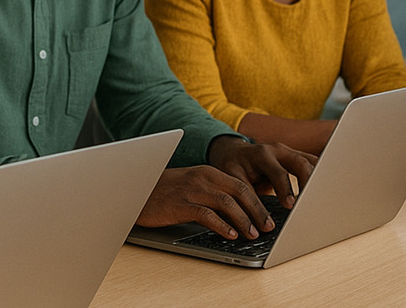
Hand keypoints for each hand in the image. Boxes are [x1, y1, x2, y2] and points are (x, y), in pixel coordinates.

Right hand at [136, 165, 274, 240]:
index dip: (258, 200)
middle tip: (269, 226)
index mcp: (208, 172)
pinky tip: (230, 234)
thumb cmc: (165, 191)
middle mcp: (203, 177)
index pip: (241, 184)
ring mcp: (192, 189)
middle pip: (240, 191)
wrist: (135, 189)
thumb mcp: (192, 186)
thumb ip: (213, 193)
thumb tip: (238, 212)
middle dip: (258, 210)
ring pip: (227, 202)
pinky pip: (206, 214)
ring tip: (253, 233)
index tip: (270, 216)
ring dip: (244, 219)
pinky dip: (222, 225)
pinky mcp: (180, 203)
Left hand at [207, 136, 316, 206]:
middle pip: (301, 163)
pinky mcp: (296, 158)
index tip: (290, 206)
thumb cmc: (233, 166)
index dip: (286, 190)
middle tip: (310, 204)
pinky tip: (322, 193)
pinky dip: (319, 177)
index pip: (279, 173)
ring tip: (321, 201)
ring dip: (318, 180)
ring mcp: (289, 152)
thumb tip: (263, 223)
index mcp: (261, 154)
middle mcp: (278, 150)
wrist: (234, 153)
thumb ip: (248, 198)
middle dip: (308, 183)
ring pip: (311, 162)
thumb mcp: (234, 180)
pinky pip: (313, 164)